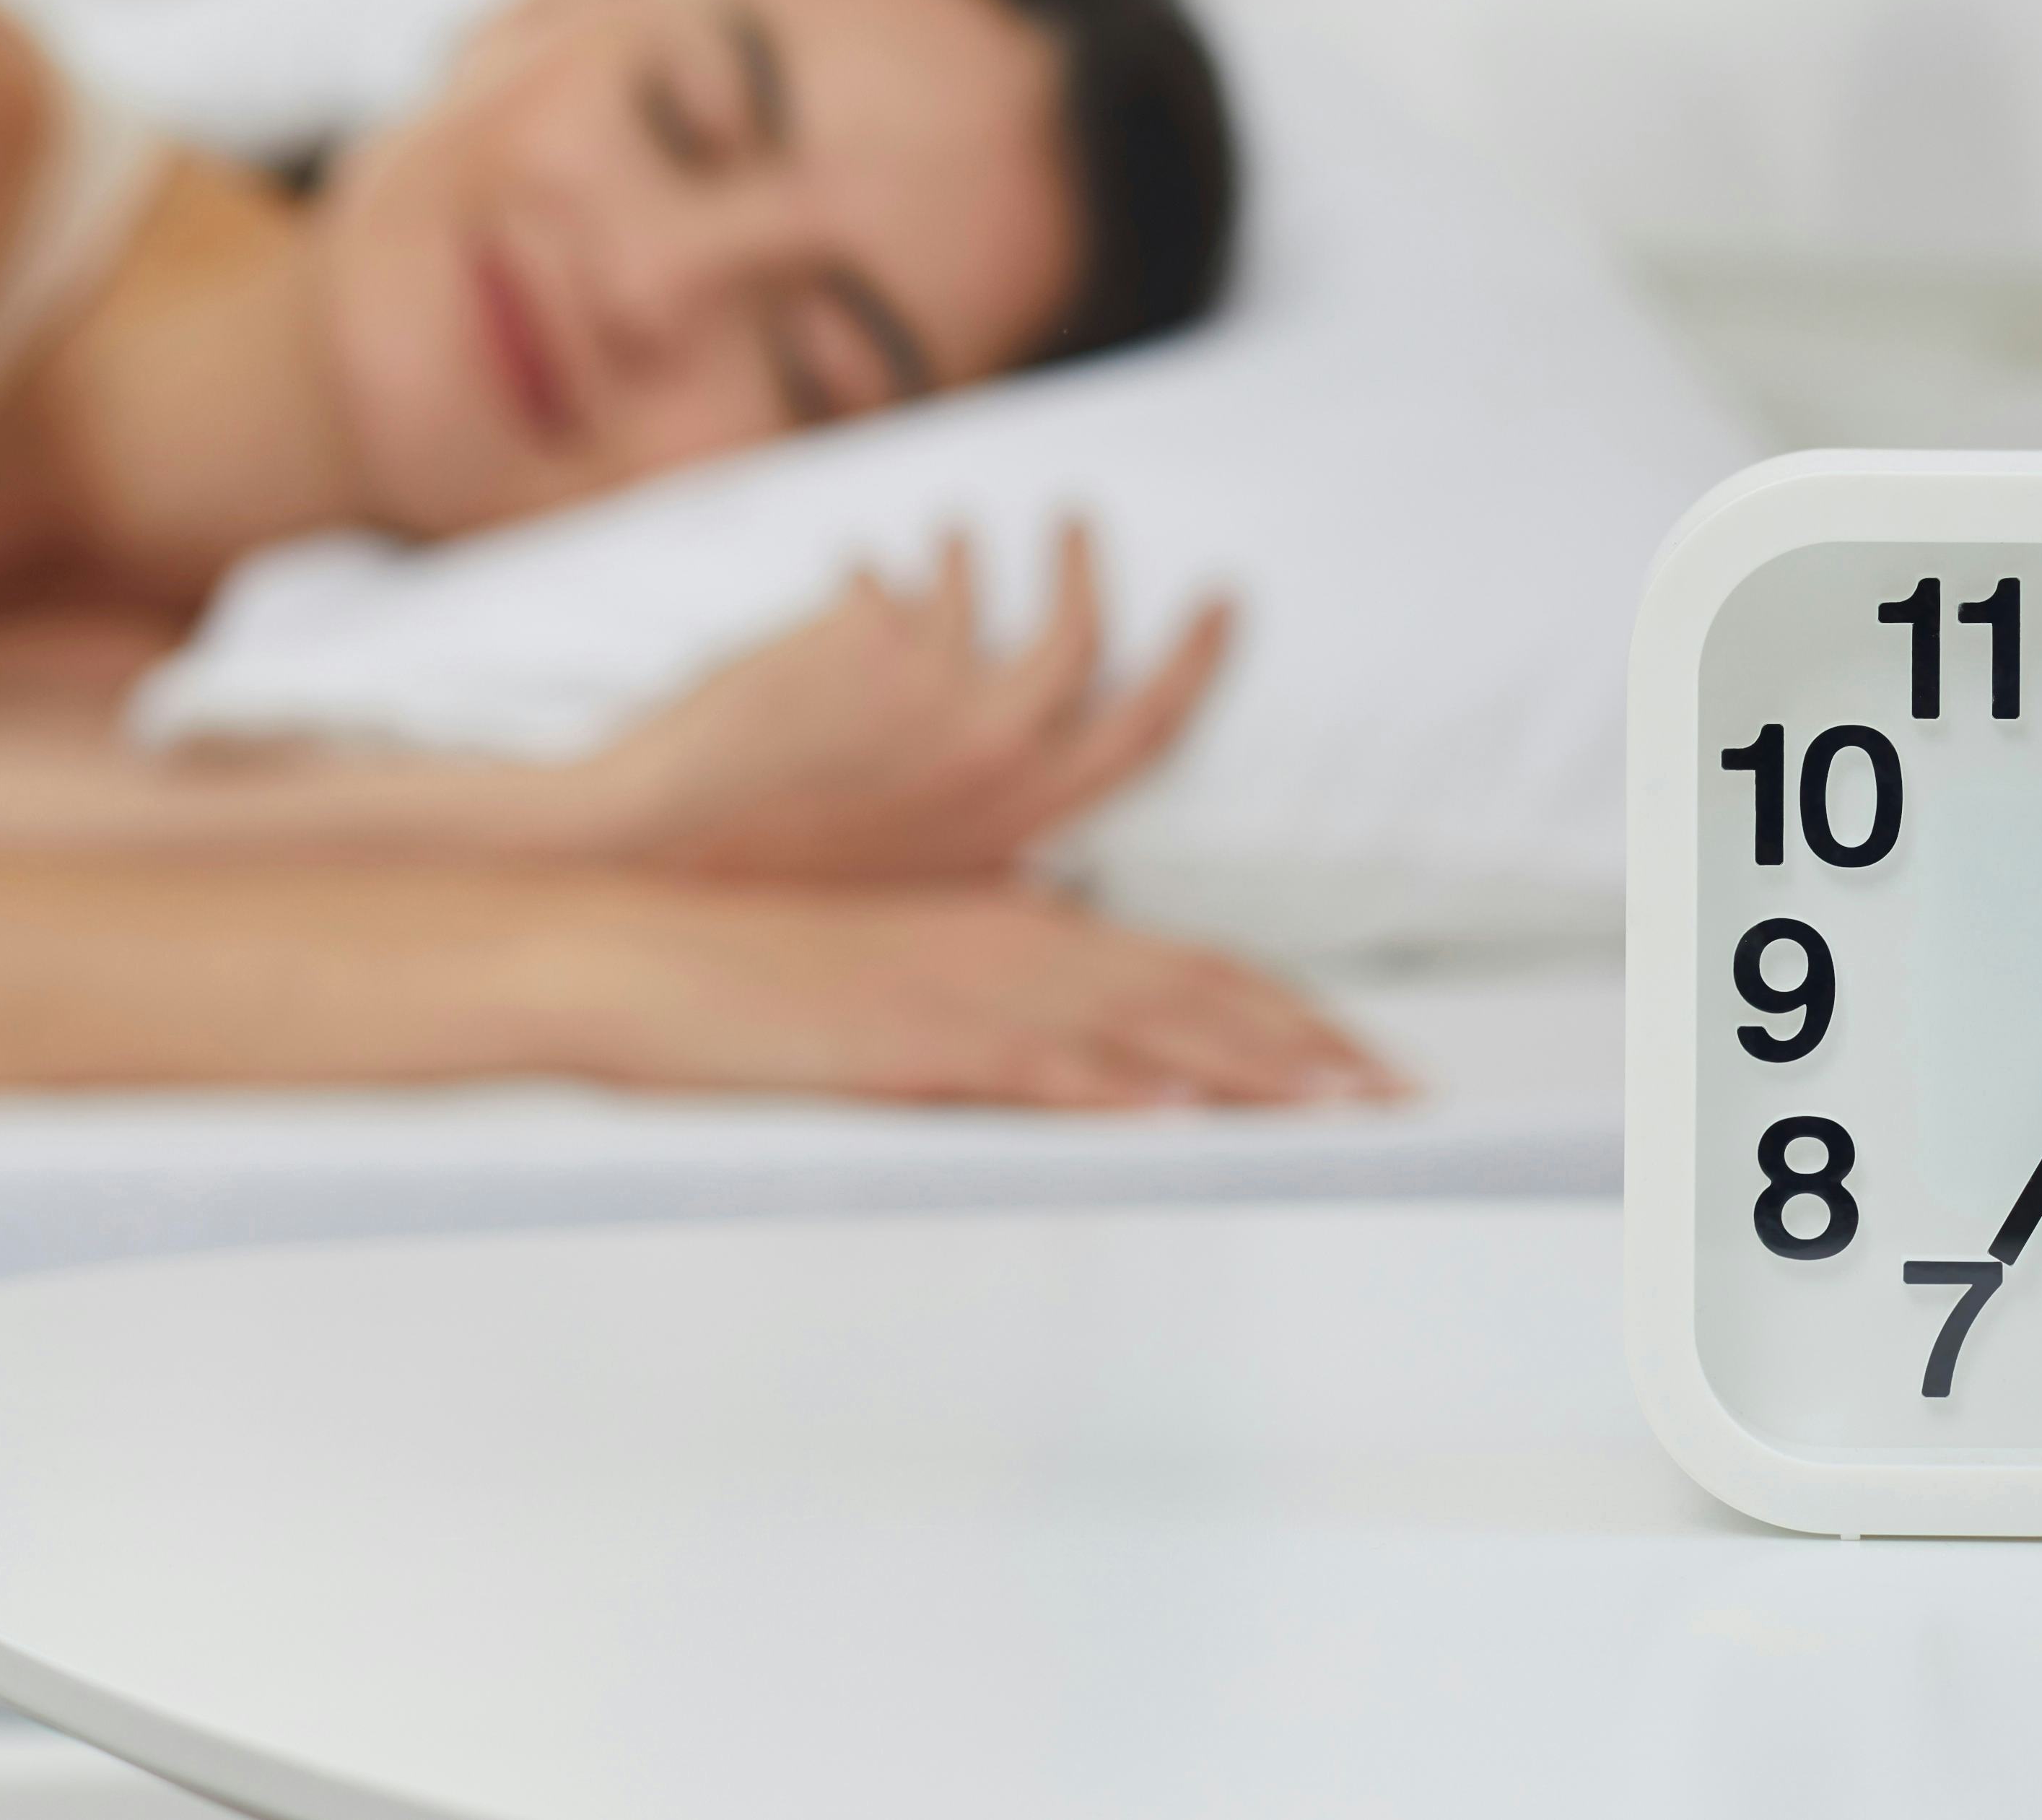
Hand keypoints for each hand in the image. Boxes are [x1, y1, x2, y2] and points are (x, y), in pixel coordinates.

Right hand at [553, 879, 1401, 1109]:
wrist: (641, 950)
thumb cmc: (761, 973)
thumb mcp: (901, 968)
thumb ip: (992, 987)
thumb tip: (1067, 1037)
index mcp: (1016, 924)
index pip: (1186, 962)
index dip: (1285, 1007)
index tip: (1362, 1055)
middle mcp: (1014, 941)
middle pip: (1196, 989)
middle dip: (1309, 1042)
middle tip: (1400, 1091)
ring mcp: (967, 991)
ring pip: (1144, 1026)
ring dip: (1251, 1068)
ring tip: (1342, 1105)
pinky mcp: (914, 1041)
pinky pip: (1037, 1067)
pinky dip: (1117, 1092)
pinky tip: (1178, 1117)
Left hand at [573, 525, 1235, 886]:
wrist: (667, 854)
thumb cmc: (790, 891)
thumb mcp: (927, 898)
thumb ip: (998, 864)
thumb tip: (1063, 876)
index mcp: (1023, 814)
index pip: (1151, 728)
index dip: (1198, 658)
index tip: (1219, 598)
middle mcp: (993, 745)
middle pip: (1080, 631)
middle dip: (1083, 563)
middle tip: (1073, 518)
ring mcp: (932, 683)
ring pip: (971, 581)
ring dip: (964, 548)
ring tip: (953, 531)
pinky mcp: (863, 634)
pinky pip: (877, 581)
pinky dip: (867, 573)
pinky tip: (850, 572)